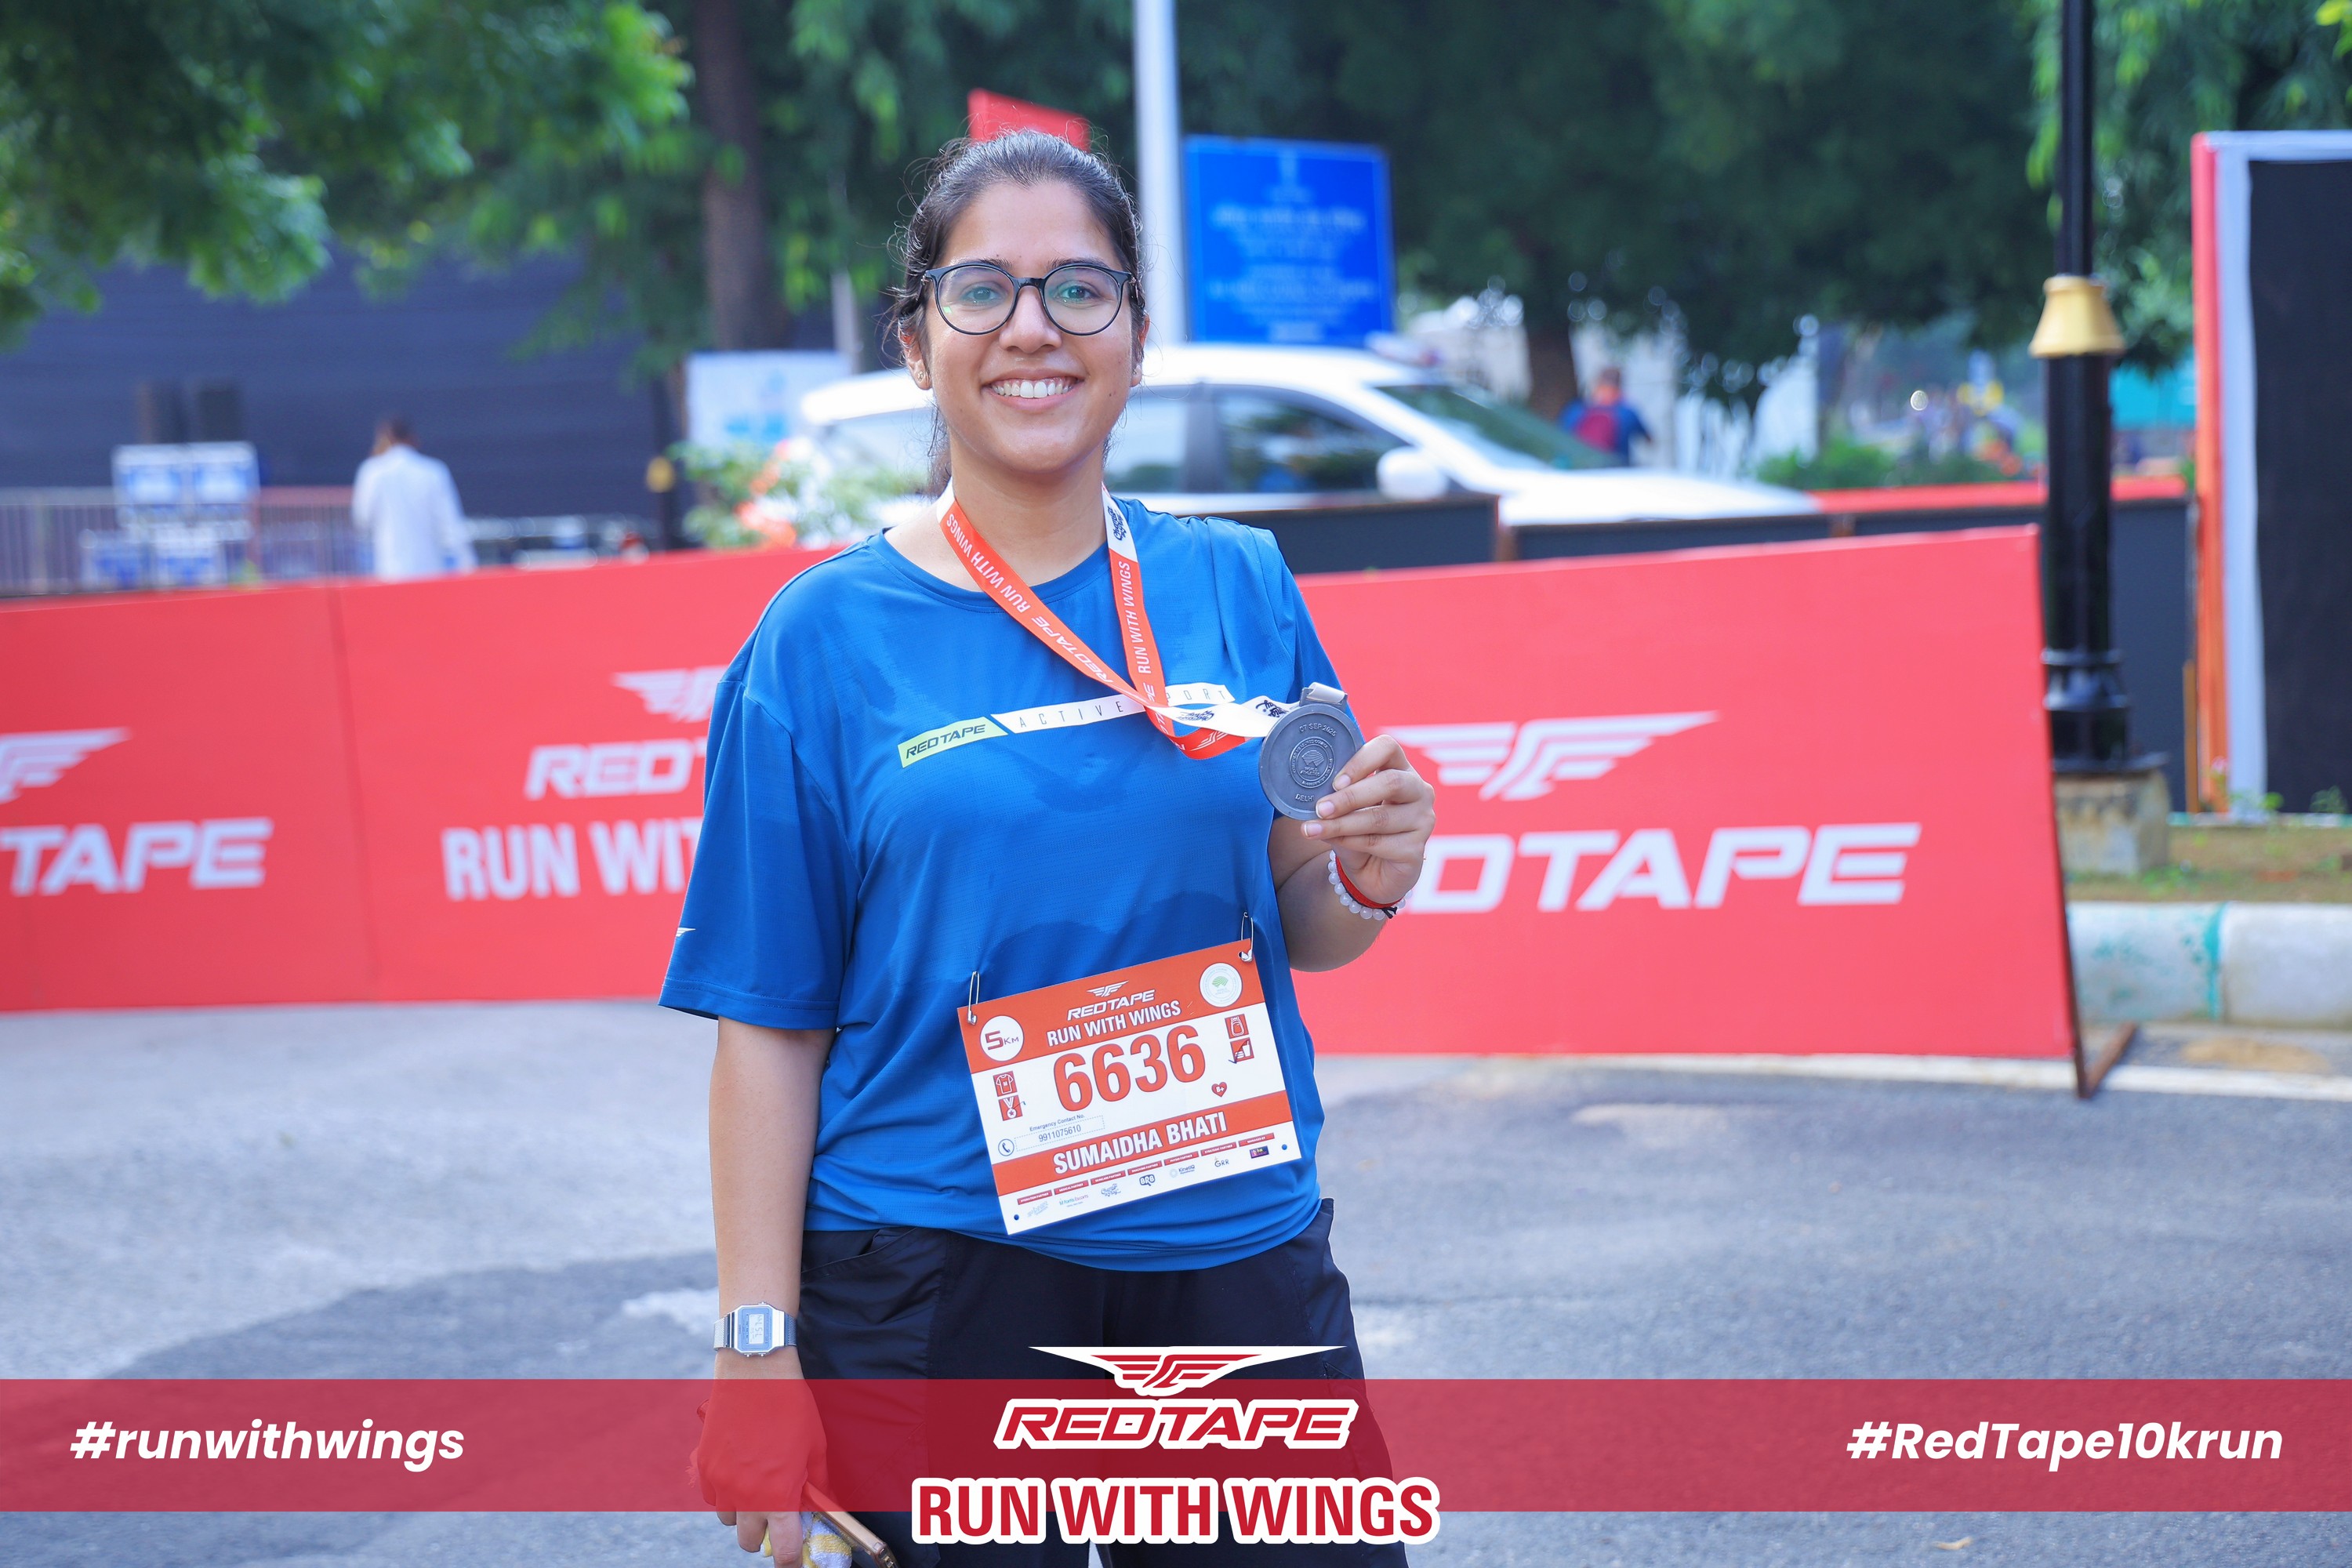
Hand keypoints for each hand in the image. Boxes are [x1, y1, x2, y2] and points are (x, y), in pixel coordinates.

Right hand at [698, 1349, 824, 1557]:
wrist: (754, 1373)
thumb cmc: (791, 1408)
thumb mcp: (815, 1448)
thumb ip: (815, 1486)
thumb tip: (819, 1508)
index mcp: (777, 1495)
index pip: (784, 1549)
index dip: (792, 1558)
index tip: (795, 1558)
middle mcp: (745, 1496)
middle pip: (750, 1543)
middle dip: (765, 1536)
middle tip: (776, 1517)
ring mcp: (720, 1483)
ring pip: (729, 1520)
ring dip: (743, 1512)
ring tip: (757, 1485)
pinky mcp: (703, 1467)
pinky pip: (712, 1497)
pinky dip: (724, 1492)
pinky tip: (739, 1469)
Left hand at [1299, 733, 1434, 906]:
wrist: (1372, 873)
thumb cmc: (1359, 832)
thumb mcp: (1344, 810)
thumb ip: (1334, 798)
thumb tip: (1307, 797)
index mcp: (1400, 769)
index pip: (1388, 748)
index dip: (1361, 760)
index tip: (1335, 781)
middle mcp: (1419, 791)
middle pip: (1391, 782)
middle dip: (1350, 796)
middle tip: (1320, 808)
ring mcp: (1423, 820)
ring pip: (1380, 817)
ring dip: (1342, 824)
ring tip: (1313, 829)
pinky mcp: (1416, 849)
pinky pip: (1379, 843)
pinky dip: (1350, 842)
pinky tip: (1334, 842)